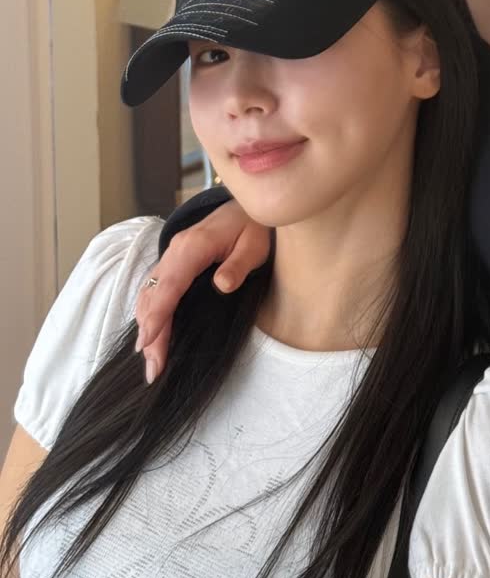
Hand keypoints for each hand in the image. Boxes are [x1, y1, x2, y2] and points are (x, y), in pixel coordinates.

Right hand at [133, 202, 271, 383]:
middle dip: (150, 333)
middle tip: (153, 369)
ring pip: (149, 294)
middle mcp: (175, 252)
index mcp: (193, 247)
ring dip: (146, 326)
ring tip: (150, 361)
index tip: (148, 342)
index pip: (169, 285)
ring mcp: (171, 257)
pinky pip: (154, 289)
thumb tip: (222, 285)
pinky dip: (149, 313)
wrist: (244, 208)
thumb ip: (238, 265)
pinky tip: (151, 334)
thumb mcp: (254, 244)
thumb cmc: (252, 227)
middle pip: (154, 295)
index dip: (157, 314)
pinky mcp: (173, 263)